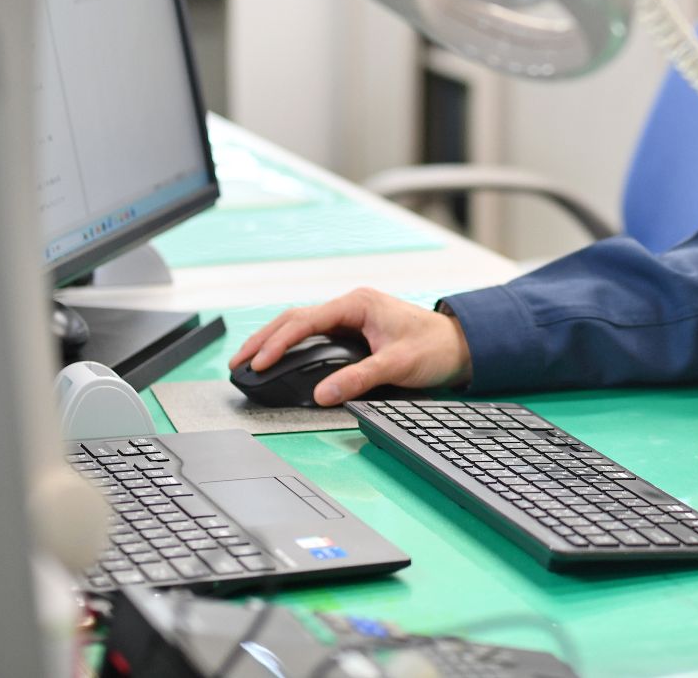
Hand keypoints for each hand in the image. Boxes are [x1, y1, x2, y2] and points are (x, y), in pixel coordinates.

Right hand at [229, 287, 472, 406]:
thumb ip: (359, 378)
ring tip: (248, 360)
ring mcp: (351, 317)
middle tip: (238, 362)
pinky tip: (277, 357)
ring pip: (301, 324)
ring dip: (274, 340)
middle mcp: (351, 306)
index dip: (278, 342)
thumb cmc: (434, 347)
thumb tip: (323, 394)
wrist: (459, 345)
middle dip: (264, 339)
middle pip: (295, 318)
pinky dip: (291, 344)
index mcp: (358, 304)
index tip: (258, 362)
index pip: (306, 320)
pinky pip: (313, 334)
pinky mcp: (353, 330)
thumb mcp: (397, 364)